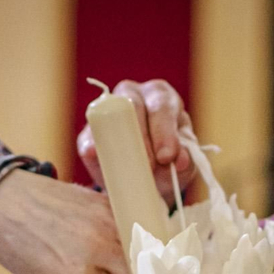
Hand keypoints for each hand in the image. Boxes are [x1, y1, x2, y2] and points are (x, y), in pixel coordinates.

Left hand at [0, 169, 129, 273]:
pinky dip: (125, 239)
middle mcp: (96, 248)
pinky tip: (117, 245)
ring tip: (126, 269)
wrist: (1, 201)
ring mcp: (104, 222)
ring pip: (137, 251)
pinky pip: (127, 227)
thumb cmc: (15, 247)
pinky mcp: (105, 202)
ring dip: (133, 262)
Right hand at [76, 78, 198, 200]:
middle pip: (134, 105)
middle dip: (142, 136)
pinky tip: (96, 156)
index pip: (162, 106)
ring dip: (118, 141)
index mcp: (160, 97)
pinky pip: (87, 137)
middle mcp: (133, 95)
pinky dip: (92, 148)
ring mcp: (107, 111)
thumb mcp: (183, 162)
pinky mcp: (88, 133)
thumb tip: (180, 160)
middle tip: (149, 165)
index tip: (167, 156)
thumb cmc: (169, 162)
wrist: (147, 178)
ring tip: (128, 167)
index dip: (164, 131)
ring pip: (108, 116)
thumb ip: (186, 159)